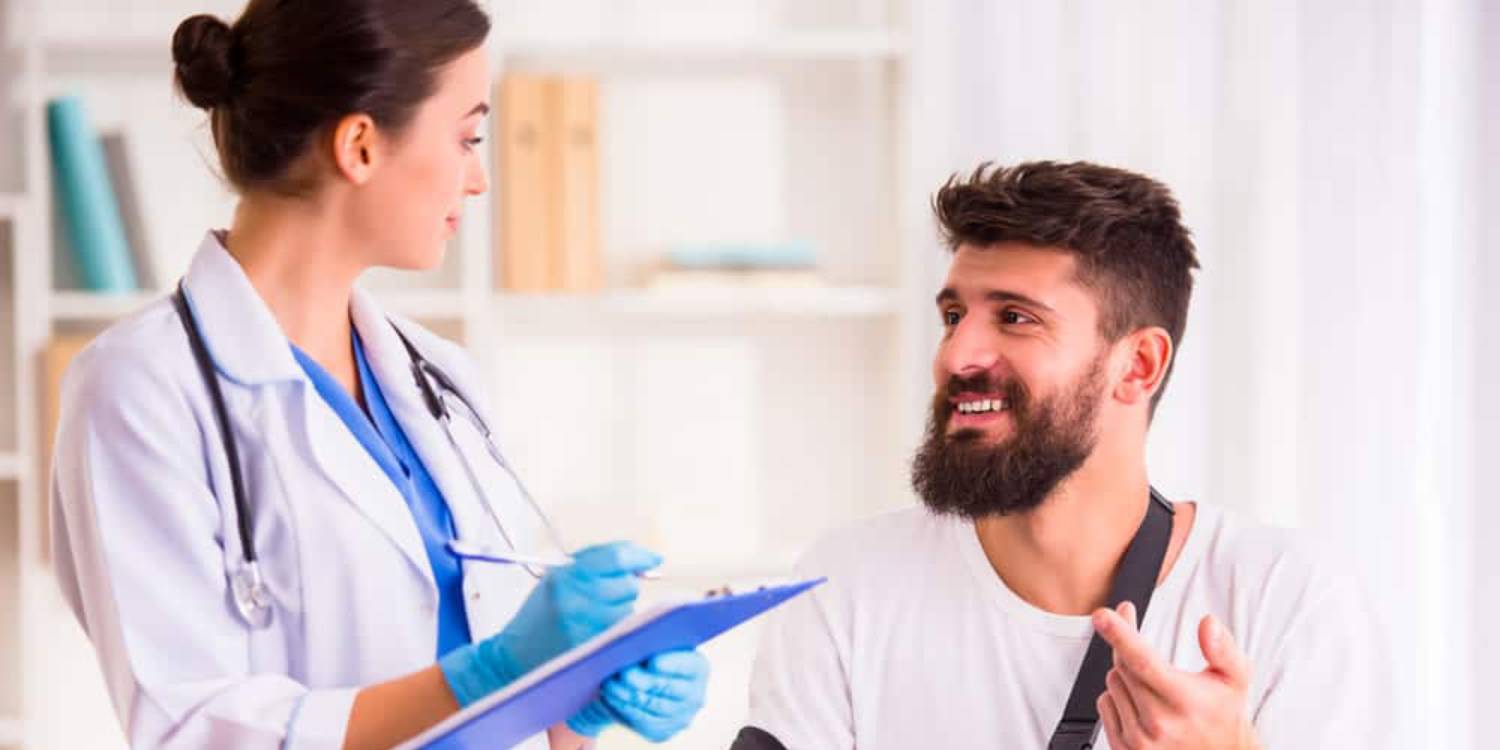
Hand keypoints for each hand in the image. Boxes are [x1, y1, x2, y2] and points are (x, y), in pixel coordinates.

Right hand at [440, 542, 661, 706]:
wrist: (515, 657)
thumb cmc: (541, 613)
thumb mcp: (559, 577)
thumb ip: (598, 563)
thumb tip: (643, 560)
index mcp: (567, 576)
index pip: (617, 557)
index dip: (640, 556)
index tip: (653, 559)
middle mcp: (577, 601)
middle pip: (628, 584)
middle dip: (623, 587)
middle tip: (603, 596)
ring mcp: (587, 628)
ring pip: (630, 609)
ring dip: (621, 610)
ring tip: (595, 617)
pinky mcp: (593, 651)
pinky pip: (623, 632)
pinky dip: (617, 630)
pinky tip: (597, 633)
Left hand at [567, 650, 709, 741]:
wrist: (650, 680)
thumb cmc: (651, 651)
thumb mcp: (655, 640)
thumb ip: (650, 637)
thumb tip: (630, 640)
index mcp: (699, 667)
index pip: (687, 666)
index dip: (671, 664)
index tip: (652, 661)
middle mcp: (695, 695)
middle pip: (665, 687)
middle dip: (642, 680)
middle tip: (622, 672)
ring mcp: (681, 717)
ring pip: (650, 706)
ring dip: (627, 695)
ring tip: (609, 684)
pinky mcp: (663, 732)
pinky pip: (641, 721)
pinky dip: (624, 708)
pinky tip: (611, 696)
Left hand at [1093, 601, 1259, 749]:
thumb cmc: (1223, 715)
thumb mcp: (1235, 678)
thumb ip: (1222, 648)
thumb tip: (1208, 623)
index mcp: (1184, 701)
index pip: (1143, 661)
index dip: (1120, 635)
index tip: (1102, 616)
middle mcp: (1159, 723)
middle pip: (1123, 666)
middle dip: (1127, 646)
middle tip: (1138, 639)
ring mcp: (1139, 740)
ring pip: (1113, 683)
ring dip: (1126, 676)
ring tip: (1155, 687)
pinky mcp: (1124, 748)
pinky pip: (1104, 705)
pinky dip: (1118, 697)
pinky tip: (1142, 705)